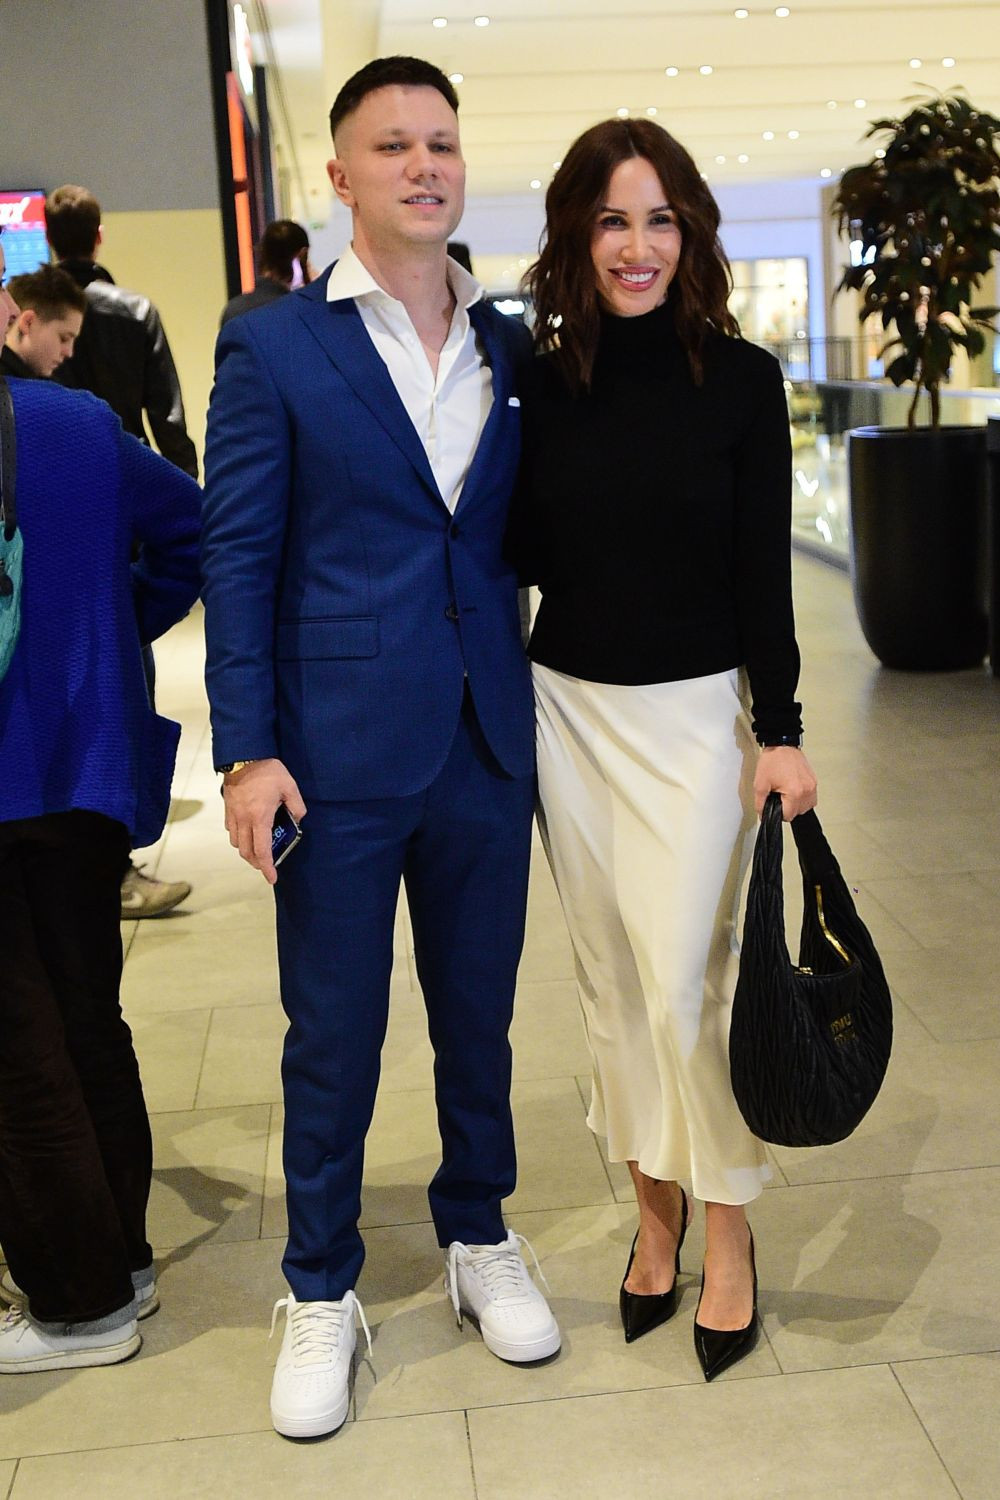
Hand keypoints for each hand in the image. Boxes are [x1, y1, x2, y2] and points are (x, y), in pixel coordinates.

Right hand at [223, 758, 306, 884]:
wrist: (243, 755)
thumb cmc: (268, 771)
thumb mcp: (289, 786)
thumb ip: (297, 806)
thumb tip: (298, 818)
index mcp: (260, 818)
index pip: (262, 851)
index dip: (267, 867)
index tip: (272, 878)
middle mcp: (244, 820)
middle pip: (246, 852)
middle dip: (257, 863)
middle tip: (267, 865)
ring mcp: (234, 814)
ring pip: (237, 843)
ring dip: (247, 851)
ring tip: (258, 849)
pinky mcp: (228, 808)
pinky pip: (231, 830)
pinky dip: (239, 837)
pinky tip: (248, 832)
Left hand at [753, 746, 817, 821]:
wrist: (781, 744)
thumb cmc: (773, 760)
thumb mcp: (760, 784)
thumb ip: (760, 804)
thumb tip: (763, 815)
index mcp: (794, 792)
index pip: (788, 816)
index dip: (778, 812)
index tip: (774, 804)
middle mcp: (807, 790)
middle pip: (798, 813)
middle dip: (787, 807)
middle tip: (779, 794)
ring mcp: (812, 785)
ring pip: (806, 807)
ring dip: (796, 804)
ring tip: (786, 792)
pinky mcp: (814, 781)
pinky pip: (811, 798)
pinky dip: (803, 798)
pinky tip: (794, 789)